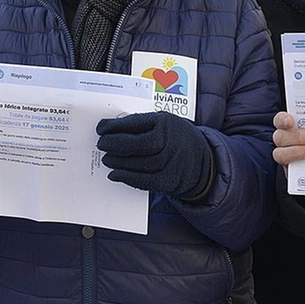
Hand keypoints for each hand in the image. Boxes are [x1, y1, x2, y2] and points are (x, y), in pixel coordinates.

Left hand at [96, 111, 213, 200]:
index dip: (114, 126)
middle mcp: (169, 141)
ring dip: (117, 162)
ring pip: (137, 163)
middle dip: (113, 144)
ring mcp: (170, 162)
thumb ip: (141, 124)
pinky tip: (115, 174)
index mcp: (166, 122)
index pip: (134, 123)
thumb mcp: (165, 122)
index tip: (101, 128)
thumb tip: (110, 128)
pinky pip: (143, 181)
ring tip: (106, 158)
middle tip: (101, 144)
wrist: (204, 161)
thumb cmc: (176, 138)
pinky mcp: (169, 181)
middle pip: (135, 144)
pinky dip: (126, 178)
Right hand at [272, 112, 304, 170]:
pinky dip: (299, 167)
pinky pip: (287, 170)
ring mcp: (286, 156)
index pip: (280, 120)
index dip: (283, 120)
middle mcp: (285, 141)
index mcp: (290, 127)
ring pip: (279, 154)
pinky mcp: (290, 171)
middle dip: (297, 137)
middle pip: (279, 137)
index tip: (291, 122)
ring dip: (296, 152)